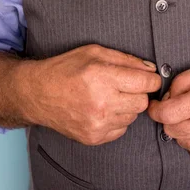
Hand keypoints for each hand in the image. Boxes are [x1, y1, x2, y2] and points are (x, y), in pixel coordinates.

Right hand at [24, 44, 160, 145]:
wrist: (38, 94)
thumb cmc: (66, 69)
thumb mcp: (95, 52)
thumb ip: (126, 59)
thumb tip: (151, 69)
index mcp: (102, 77)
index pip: (146, 83)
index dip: (151, 79)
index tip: (148, 78)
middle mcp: (101, 103)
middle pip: (143, 102)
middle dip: (139, 92)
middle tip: (126, 86)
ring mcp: (97, 123)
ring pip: (133, 116)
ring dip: (127, 106)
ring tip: (110, 97)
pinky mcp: (93, 138)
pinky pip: (121, 130)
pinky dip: (117, 119)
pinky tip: (103, 109)